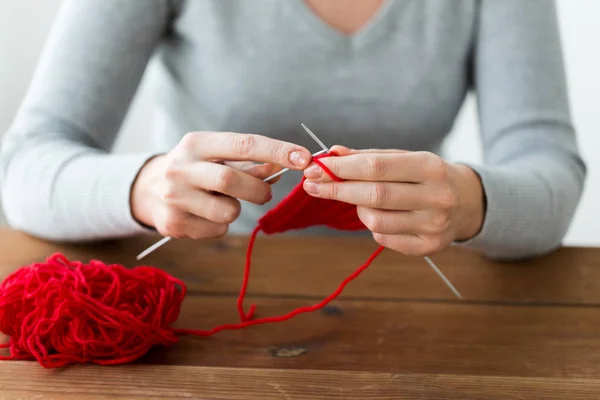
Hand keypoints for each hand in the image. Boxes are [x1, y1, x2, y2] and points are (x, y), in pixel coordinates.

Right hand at [131, 132, 310, 238]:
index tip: (304, 158)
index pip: (243, 144)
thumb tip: (284, 167)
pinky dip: (220, 225)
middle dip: (258, 191)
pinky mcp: (172, 224)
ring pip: (227, 212)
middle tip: (265, 194)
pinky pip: (217, 230)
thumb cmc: (196, 169)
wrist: (148, 190)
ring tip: (220, 202)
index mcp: (196, 143)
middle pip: (233, 181)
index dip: (277, 151)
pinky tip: (204, 215)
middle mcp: (181, 168)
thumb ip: (251, 162)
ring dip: (235, 210)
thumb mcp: (217, 157)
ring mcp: (174, 197)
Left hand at [302, 146, 484, 255]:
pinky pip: (383, 238)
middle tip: (311, 185)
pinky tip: (379, 215)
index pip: (376, 167)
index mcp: (430, 167)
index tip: (316, 168)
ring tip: (359, 200)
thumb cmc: (427, 175)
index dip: (342, 168)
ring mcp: (434, 225)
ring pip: (375, 220)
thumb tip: (332, 154)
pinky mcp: (428, 246)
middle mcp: (436, 197)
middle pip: (374, 195)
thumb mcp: (405, 158)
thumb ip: (369, 157)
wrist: (468, 202)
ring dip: (357, 209)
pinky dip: (372, 225)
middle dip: (336, 189)